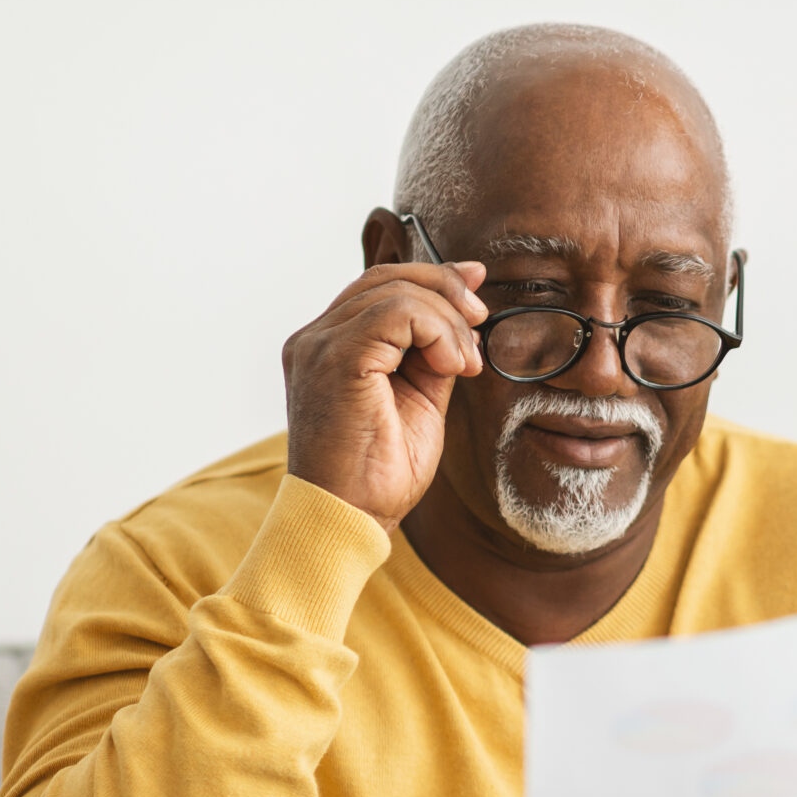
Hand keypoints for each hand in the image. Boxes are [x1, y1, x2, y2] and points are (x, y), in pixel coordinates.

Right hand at [281, 260, 489, 526]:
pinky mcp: (336, 358)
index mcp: (330, 347)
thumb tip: (464, 318)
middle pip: (386, 277)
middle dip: (446, 289)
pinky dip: (437, 331)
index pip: (379, 287)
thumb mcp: (420, 401)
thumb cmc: (378, 475)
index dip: (432, 278)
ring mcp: (320, 345)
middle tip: (480, 322)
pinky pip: (396, 312)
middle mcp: (316, 339)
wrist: (349, 518)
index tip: (476, 291)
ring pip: (395, 291)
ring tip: (464, 365)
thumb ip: (433, 356)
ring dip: (447, 321)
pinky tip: (451, 366)